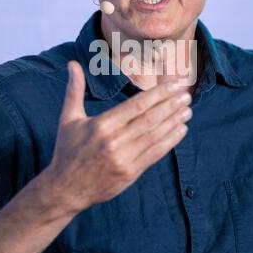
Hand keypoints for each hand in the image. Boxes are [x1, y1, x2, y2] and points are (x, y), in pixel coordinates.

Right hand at [47, 60, 192, 213]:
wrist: (65, 189)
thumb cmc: (67, 150)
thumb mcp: (68, 118)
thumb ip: (74, 90)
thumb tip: (72, 63)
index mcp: (102, 125)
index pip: (137, 105)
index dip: (159, 94)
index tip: (174, 86)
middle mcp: (115, 141)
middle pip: (150, 119)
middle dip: (171, 105)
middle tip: (186, 94)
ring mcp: (124, 158)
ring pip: (155, 135)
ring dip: (174, 121)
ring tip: (188, 110)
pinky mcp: (130, 173)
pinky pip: (155, 154)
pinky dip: (170, 141)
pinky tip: (181, 130)